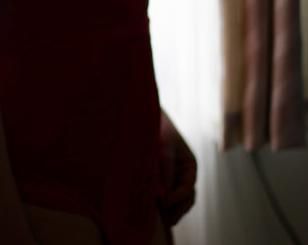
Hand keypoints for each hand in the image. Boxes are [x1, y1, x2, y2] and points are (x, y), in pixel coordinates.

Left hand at [158, 109, 196, 225]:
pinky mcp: (159, 179)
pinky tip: (150, 207)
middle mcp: (183, 174)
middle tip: (164, 219)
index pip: (188, 188)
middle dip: (176, 209)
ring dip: (169, 209)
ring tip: (159, 219)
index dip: (176, 197)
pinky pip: (163, 195)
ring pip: (175, 201)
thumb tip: (164, 195)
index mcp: (189, 165)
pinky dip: (159, 202)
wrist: (146, 117)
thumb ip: (166, 168)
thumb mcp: (165, 145)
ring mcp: (172, 177)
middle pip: (185, 199)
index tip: (162, 201)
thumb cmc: (159, 128)